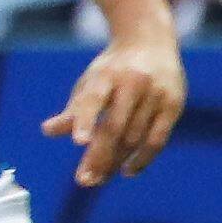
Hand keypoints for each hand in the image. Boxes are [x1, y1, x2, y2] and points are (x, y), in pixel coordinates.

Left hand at [43, 35, 184, 185]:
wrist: (150, 41)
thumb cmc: (112, 69)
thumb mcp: (90, 82)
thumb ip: (74, 110)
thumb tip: (48, 131)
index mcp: (106, 76)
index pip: (93, 99)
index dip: (85, 120)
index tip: (78, 142)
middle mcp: (132, 83)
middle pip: (114, 127)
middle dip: (98, 156)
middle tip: (83, 181)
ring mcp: (155, 94)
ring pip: (134, 137)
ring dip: (115, 162)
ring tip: (98, 179)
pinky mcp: (173, 105)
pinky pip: (157, 140)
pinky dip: (142, 159)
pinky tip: (126, 171)